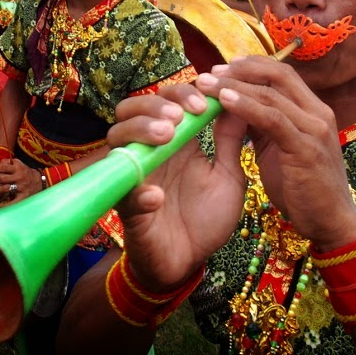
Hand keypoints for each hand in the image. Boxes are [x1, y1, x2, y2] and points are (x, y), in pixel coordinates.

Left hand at [0, 159, 42, 203]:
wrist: (41, 181)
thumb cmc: (26, 172)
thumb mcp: (18, 164)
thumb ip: (7, 163)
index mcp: (17, 167)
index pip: (1, 167)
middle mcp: (18, 176)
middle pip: (0, 178)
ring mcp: (20, 187)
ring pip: (3, 189)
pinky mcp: (23, 196)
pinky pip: (11, 202)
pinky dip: (3, 205)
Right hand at [107, 84, 245, 291]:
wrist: (190, 261)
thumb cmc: (206, 217)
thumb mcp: (227, 175)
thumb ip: (230, 140)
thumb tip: (238, 99)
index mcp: (175, 141)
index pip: (166, 99)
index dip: (182, 92)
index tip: (205, 101)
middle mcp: (148, 150)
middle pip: (133, 108)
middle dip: (157, 104)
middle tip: (183, 116)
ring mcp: (134, 175)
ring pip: (117, 137)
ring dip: (140, 130)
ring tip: (167, 135)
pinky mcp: (126, 206)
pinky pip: (122, 191)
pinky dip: (137, 191)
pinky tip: (156, 196)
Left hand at [194, 56, 355, 250]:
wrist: (330, 223)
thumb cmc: (303, 188)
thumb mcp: (280, 149)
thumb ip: (263, 126)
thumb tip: (234, 104)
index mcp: (313, 111)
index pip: (282, 73)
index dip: (251, 66)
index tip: (222, 68)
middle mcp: (318, 113)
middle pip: (278, 75)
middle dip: (241, 70)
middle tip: (210, 71)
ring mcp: (315, 129)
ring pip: (272, 94)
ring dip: (235, 86)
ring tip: (207, 83)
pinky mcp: (306, 149)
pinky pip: (273, 119)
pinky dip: (246, 107)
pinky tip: (224, 101)